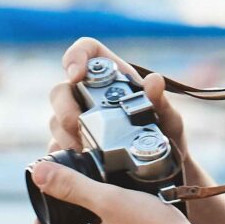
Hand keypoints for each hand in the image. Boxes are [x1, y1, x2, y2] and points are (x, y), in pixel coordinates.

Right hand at [47, 36, 188, 161]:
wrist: (162, 172)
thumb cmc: (164, 136)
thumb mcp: (168, 120)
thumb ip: (160, 101)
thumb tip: (154, 81)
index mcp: (111, 78)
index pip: (87, 51)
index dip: (76, 56)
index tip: (76, 75)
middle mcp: (88, 95)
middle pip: (61, 90)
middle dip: (65, 109)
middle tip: (78, 126)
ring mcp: (75, 121)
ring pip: (56, 121)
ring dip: (66, 136)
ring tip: (86, 151)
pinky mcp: (69, 145)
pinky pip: (56, 147)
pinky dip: (64, 155)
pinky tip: (79, 163)